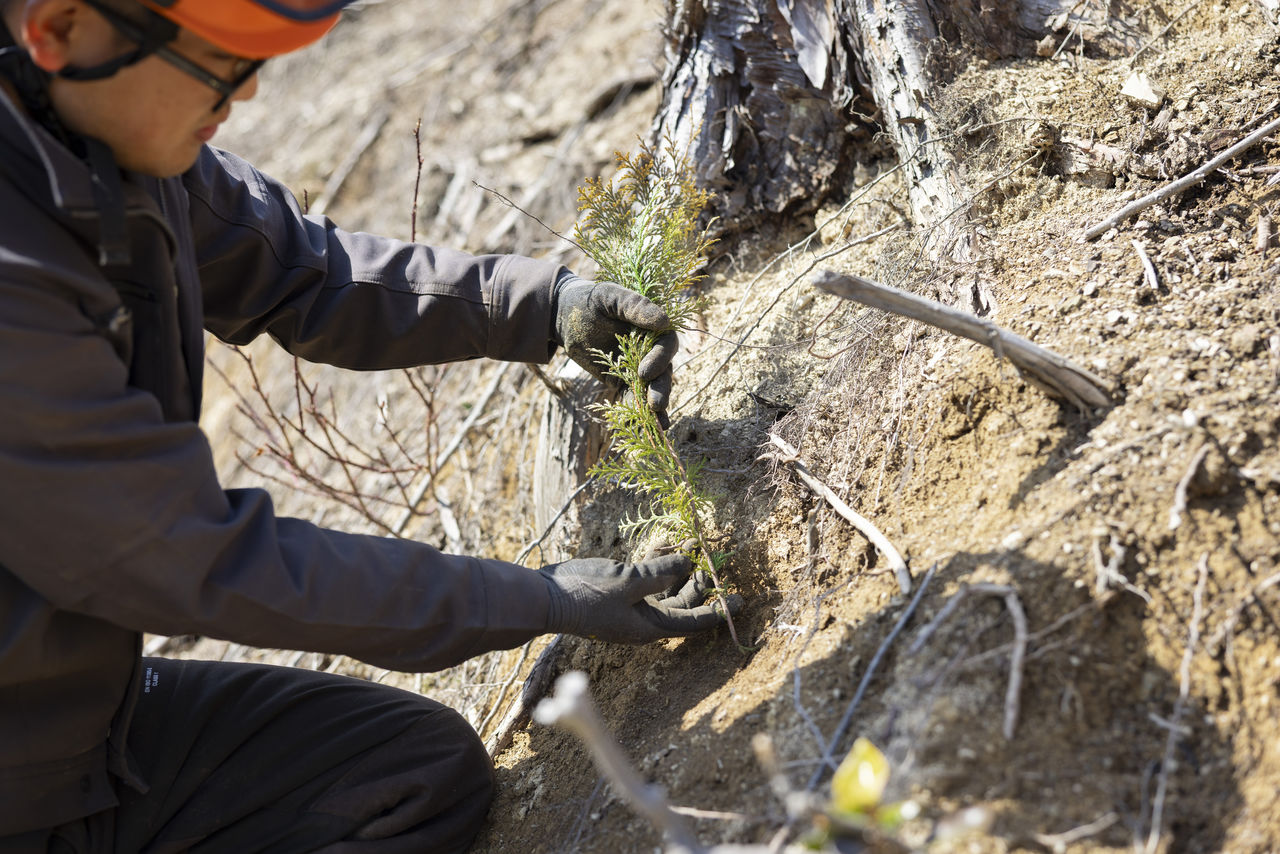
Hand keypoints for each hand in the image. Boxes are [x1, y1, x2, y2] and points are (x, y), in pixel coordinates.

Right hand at [538, 554, 740, 643]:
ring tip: (689, 546)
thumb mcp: (628, 582)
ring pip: (665, 591)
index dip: (719, 611)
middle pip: (682, 605)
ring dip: (679, 571)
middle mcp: (643, 621)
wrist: (545, 596)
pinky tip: (664, 548)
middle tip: (709, 560)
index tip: (742, 600)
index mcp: (650, 627)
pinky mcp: (617, 593)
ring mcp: (629, 608)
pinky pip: (647, 582)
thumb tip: (687, 564)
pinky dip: (658, 567)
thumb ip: (660, 574)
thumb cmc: (586, 594)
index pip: (694, 622)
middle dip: (699, 584)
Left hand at [551, 274, 677, 423]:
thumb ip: (635, 306)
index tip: (643, 372)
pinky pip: (632, 398)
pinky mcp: (621, 380)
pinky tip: (641, 429)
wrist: (565, 315)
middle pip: (663, 372)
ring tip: (658, 426)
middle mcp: (650, 349)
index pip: (666, 346)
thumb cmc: (590, 300)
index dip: (660, 360)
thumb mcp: (610, 297)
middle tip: (655, 405)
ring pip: (651, 389)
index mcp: (653, 327)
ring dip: (655, 407)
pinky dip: (636, 412)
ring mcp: (637, 367)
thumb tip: (663, 321)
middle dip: (660, 390)